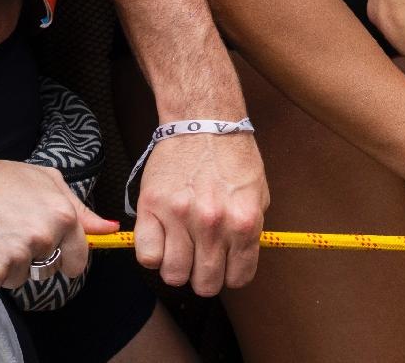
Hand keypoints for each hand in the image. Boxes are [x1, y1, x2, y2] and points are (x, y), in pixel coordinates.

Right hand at [0, 154, 115, 291]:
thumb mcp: (46, 181)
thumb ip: (80, 210)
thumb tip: (110, 230)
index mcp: (63, 216)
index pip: (78, 258)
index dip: (65, 257)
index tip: (51, 252)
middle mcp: (43, 238)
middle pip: (48, 270)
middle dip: (32, 258)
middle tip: (10, 233)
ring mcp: (16, 257)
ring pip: (20, 278)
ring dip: (7, 265)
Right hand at [132, 127, 266, 294]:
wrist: (203, 121)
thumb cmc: (232, 156)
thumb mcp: (258, 195)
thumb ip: (250, 232)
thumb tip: (238, 263)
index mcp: (244, 222)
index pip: (238, 278)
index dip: (230, 274)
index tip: (224, 265)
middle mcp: (212, 223)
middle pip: (205, 283)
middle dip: (204, 276)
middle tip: (201, 258)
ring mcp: (179, 216)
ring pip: (173, 274)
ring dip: (177, 266)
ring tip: (181, 246)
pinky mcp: (151, 206)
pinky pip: (147, 255)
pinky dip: (153, 254)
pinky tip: (162, 238)